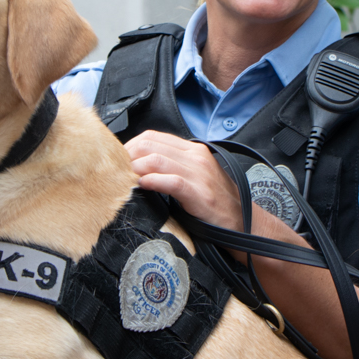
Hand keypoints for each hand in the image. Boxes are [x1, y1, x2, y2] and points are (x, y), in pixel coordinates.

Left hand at [125, 130, 242, 229]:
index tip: (119, 161)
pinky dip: (151, 182)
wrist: (242, 221)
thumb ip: (172, 166)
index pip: (152, 137)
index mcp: (192, 150)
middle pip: (149, 145)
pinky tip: (141, 187)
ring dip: (135, 170)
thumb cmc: (215, 201)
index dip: (130, 147)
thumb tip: (140, 167)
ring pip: (156, 160)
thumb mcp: (195, 175)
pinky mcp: (199, 192)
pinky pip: (170, 181)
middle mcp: (195, 156)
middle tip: (116, 173)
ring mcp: (199, 173)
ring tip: (124, 181)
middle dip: (127, 157)